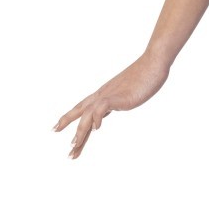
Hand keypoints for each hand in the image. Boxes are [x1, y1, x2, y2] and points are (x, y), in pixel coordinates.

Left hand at [53, 50, 170, 158]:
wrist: (153, 63)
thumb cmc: (144, 76)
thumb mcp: (125, 93)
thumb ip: (116, 101)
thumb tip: (110, 107)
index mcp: (103, 95)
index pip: (81, 108)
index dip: (67, 118)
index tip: (55, 128)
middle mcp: (102, 95)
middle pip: (79, 112)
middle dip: (66, 125)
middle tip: (61, 143)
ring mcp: (109, 95)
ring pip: (87, 114)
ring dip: (80, 131)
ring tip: (74, 146)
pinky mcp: (118, 97)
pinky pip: (102, 108)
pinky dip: (96, 119)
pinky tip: (97, 129)